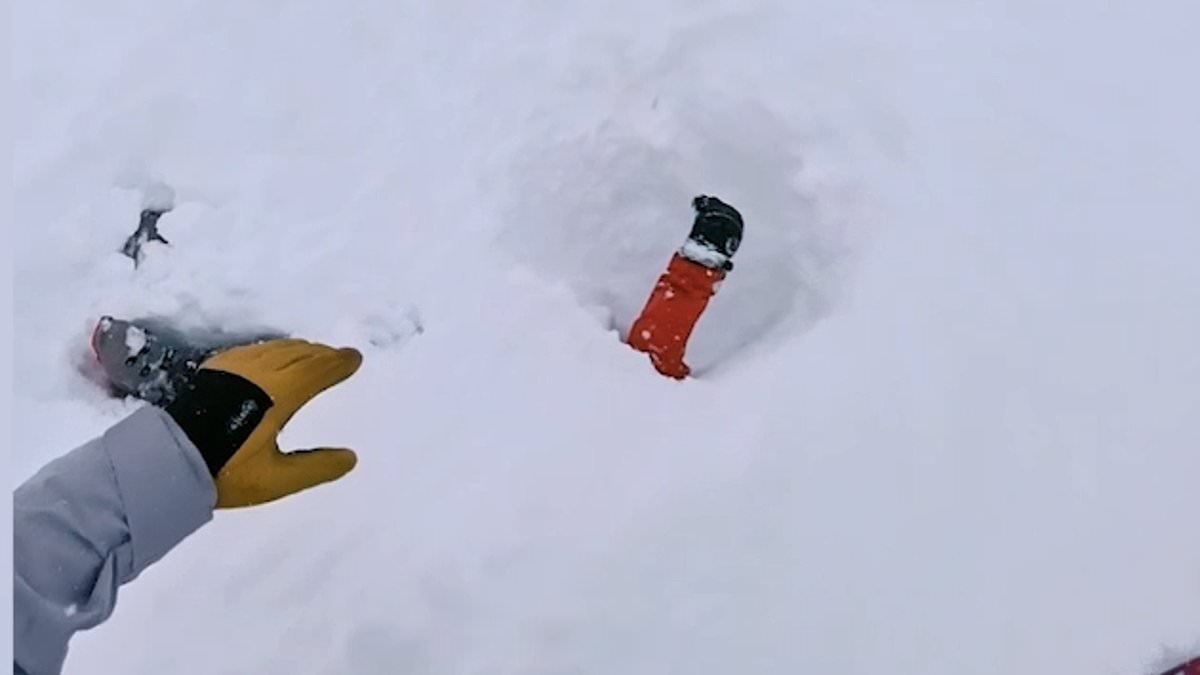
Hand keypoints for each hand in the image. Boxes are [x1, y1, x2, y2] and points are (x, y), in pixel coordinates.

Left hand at [166, 339, 362, 507]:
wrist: (163, 460)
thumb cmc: (224, 470)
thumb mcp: (275, 479)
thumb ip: (316, 467)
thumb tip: (351, 458)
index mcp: (279, 393)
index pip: (317, 370)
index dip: (338, 364)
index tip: (355, 358)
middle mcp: (259, 372)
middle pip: (298, 353)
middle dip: (322, 354)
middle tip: (337, 356)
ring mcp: (233, 367)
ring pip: (274, 348)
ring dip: (298, 350)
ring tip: (310, 355)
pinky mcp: (213, 369)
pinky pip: (253, 350)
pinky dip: (273, 350)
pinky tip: (269, 358)